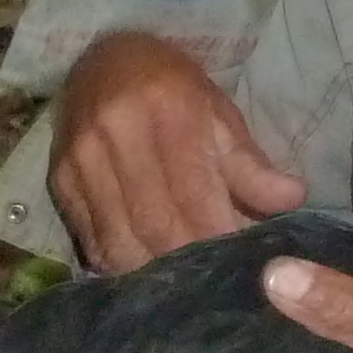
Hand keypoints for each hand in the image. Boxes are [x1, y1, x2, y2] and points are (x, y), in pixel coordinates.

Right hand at [48, 32, 305, 268]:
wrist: (104, 60)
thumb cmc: (173, 90)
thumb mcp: (218, 114)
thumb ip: (250, 164)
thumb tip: (292, 201)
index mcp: (169, 113)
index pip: (194, 195)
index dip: (217, 239)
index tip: (238, 270)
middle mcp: (119, 134)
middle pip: (155, 224)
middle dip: (187, 265)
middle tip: (212, 291)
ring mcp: (83, 161)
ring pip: (118, 241)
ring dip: (151, 275)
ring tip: (179, 292)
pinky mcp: (60, 181)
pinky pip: (91, 240)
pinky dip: (119, 263)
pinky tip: (142, 274)